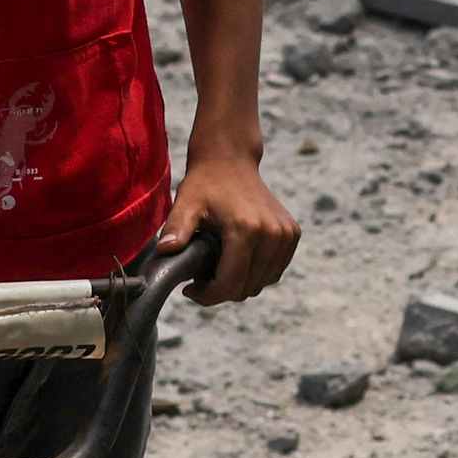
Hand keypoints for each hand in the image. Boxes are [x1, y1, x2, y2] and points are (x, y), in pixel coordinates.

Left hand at [161, 152, 299, 305]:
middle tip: (201, 276)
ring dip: (238, 283)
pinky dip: (255, 274)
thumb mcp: (186, 204)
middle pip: (246, 288)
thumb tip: (165, 250)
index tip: (190, 290)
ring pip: (261, 283)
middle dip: (221, 290)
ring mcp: (287, 234)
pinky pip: (273, 272)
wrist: (230, 161)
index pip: (231, 284)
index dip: (207, 296)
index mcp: (247, 229)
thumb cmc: (205, 184)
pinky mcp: (292, 235)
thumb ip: (176, 228)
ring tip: (217, 268)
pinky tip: (236, 261)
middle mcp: (273, 233)